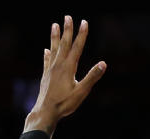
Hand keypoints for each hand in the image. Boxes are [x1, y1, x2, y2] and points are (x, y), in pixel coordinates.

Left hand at [25, 16, 105, 135]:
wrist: (45, 112)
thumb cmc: (64, 104)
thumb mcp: (81, 92)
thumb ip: (92, 77)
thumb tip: (104, 64)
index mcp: (68, 67)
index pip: (77, 47)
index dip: (81, 34)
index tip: (84, 22)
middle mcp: (58, 65)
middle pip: (64, 44)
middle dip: (67, 30)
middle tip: (68, 16)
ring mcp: (50, 70)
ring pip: (54, 49)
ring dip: (55, 37)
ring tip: (54, 25)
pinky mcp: (45, 76)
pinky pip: (47, 61)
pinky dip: (48, 54)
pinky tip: (46, 50)